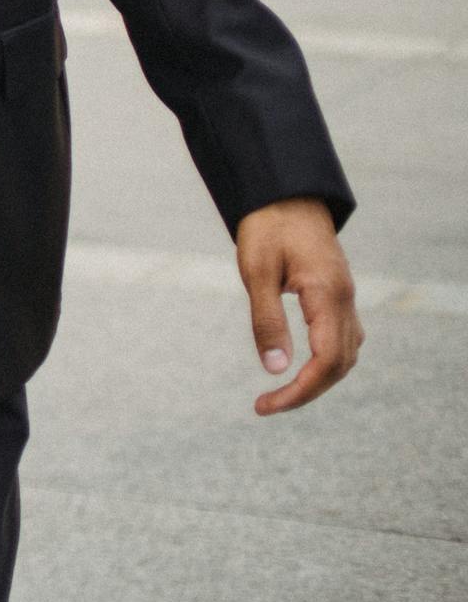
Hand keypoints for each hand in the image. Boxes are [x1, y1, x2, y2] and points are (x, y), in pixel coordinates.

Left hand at [235, 196, 362, 416]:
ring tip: (280, 394)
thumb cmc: (267, 228)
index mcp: (327, 295)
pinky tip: (301, 368)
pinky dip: (325, 362)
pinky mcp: (338, 296)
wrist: (286, 195)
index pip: (327, 360)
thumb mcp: (256, 271)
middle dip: (306, 392)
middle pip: (340, 364)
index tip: (265, 405)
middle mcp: (345, 301)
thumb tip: (274, 368)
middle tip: (265, 406)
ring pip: (346, 354)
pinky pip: (343, 339)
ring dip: (318, 380)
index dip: (300, 390)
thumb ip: (266, 319)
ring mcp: (346, 298)